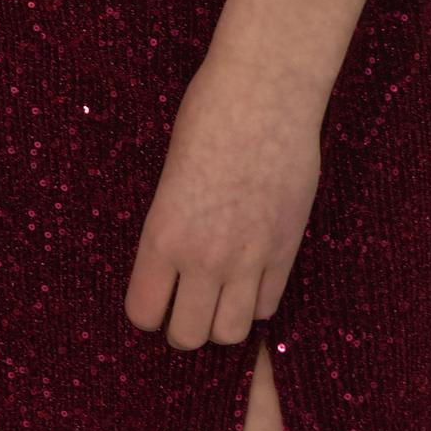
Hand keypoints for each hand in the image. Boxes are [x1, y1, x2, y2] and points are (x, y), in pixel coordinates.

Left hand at [124, 51, 322, 347]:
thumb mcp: (169, 175)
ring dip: (220, 321)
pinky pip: (268, 305)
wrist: (265, 95)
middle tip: (182, 304)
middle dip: (181, 326)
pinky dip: (254, 301)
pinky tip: (248, 277)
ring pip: (231, 332)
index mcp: (163, 235)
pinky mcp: (286, 250)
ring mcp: (250, 259)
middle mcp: (205, 258)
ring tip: (215, 297)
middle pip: (188, 335)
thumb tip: (172, 261)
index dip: (146, 309)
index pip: (144, 312)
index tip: (151, 297)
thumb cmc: (206, 117)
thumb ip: (171, 227)